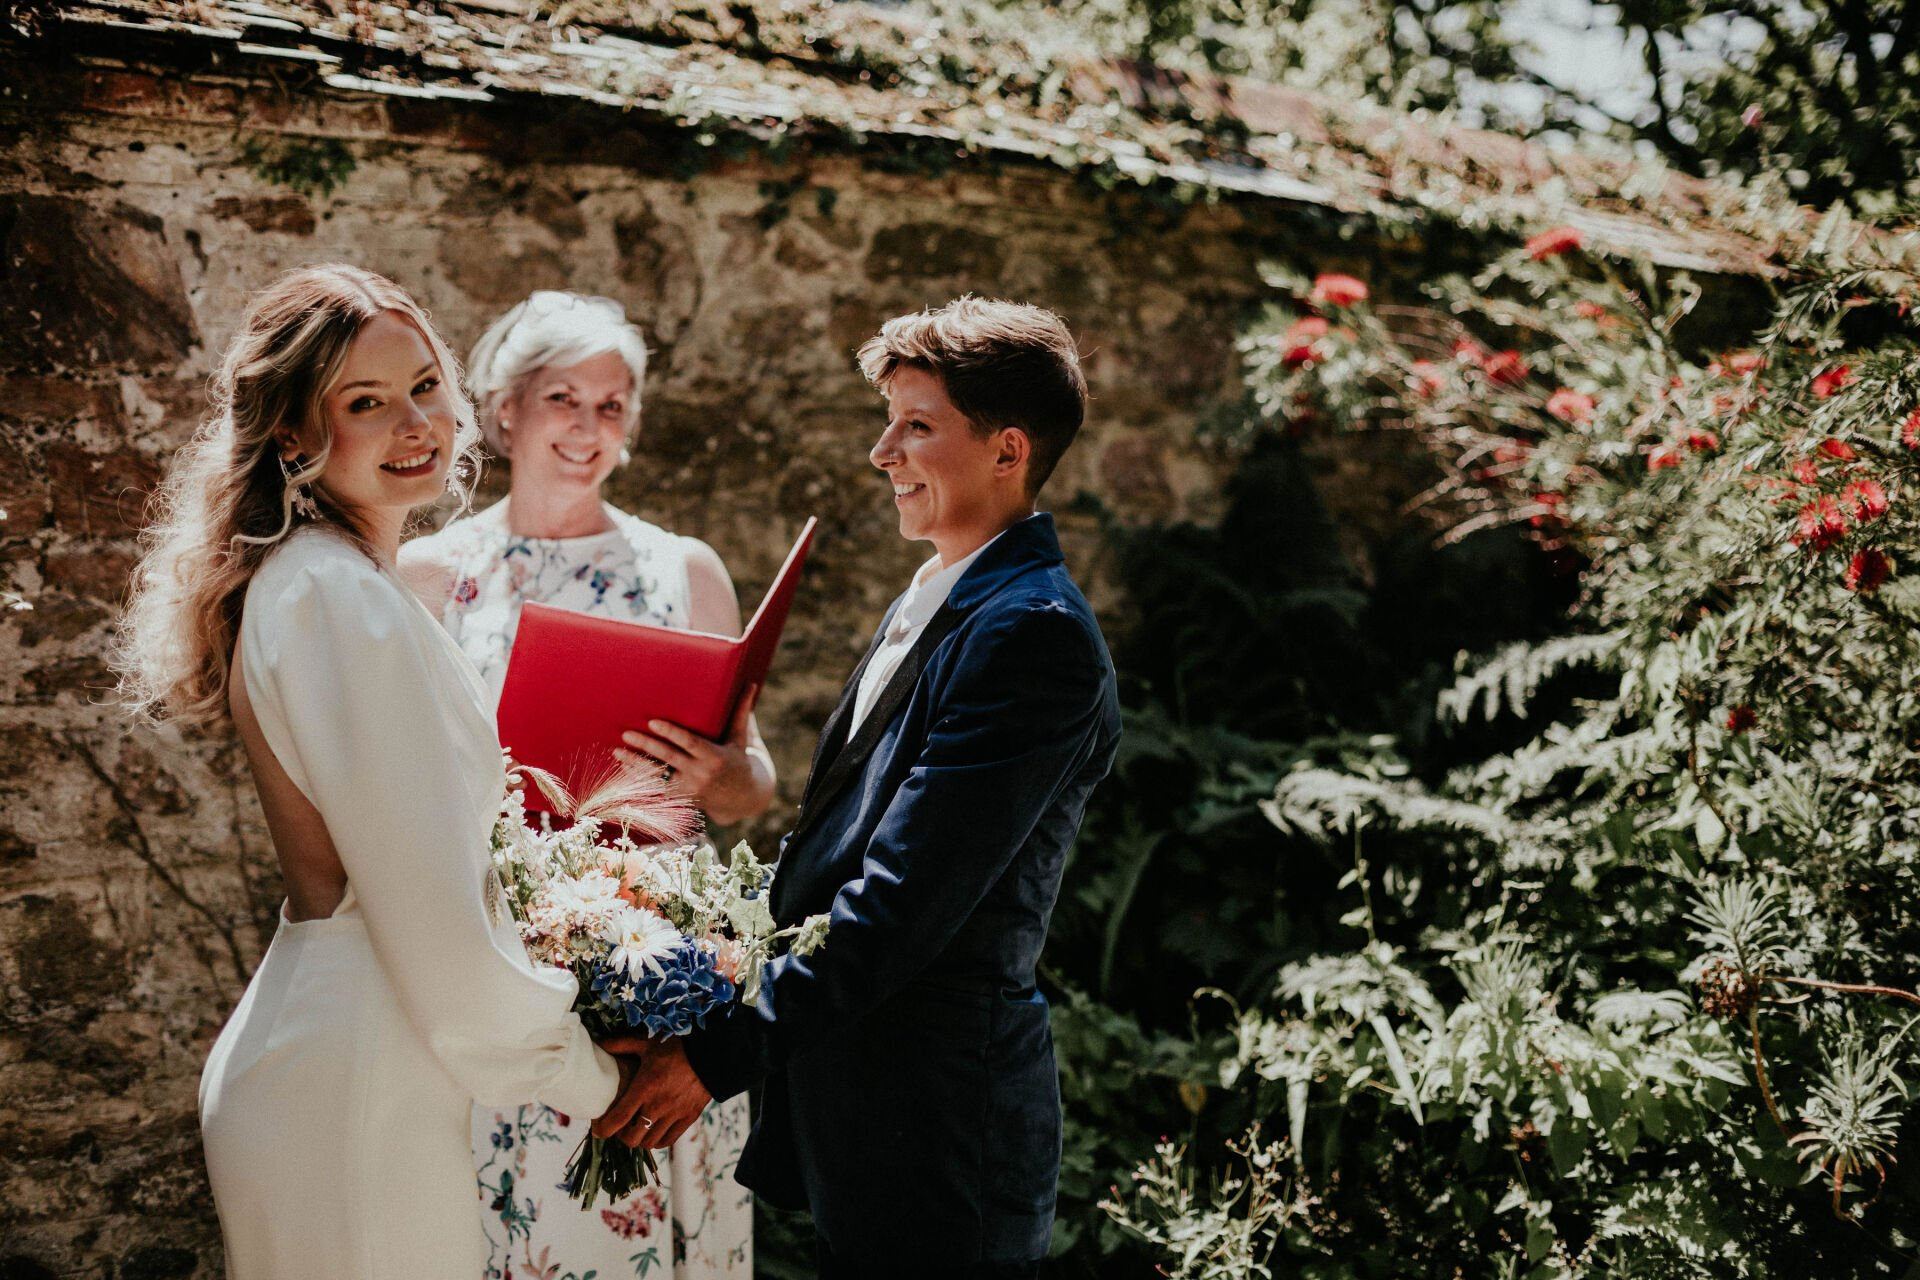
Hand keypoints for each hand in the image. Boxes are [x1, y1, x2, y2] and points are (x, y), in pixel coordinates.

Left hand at [590, 1035, 711, 1149]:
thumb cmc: (676, 1046)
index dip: (603, 1129)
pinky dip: (657, 1141)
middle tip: (619, 1126)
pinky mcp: (688, 1118)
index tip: (597, 1128)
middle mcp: (658, 1106)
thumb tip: (598, 1043)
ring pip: (649, 1143)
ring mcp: (674, 1114)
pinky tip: (654, 1131)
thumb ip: (620, 1044)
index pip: (617, 1119)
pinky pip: (668, 1141)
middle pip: (631, 1139)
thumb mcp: (646, 1042)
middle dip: (620, 1136)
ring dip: (639, 1139)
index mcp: (644, 1088)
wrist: (713, 1052)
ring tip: (636, 1128)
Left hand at [616, 685, 771, 824]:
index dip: (671, 733)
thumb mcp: (740, 737)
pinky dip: (639, 779)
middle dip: (646, 746)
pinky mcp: (681, 798)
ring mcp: (689, 789)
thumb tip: (752, 683)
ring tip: (617, 751)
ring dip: (636, 764)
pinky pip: (656, 788)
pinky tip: (624, 767)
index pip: (689, 743)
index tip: (653, 722)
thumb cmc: (738, 758)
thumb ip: (741, 712)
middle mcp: (701, 774)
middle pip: (669, 758)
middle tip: (627, 733)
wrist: (742, 796)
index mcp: (715, 757)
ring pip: (658, 776)